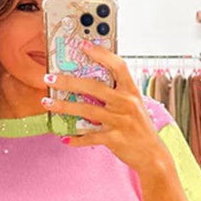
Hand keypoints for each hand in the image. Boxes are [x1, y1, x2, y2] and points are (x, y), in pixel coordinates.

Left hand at [40, 41, 168, 174]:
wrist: (152, 155)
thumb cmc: (140, 128)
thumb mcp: (134, 105)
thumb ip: (117, 93)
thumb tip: (91, 83)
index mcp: (131, 91)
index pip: (118, 65)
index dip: (101, 54)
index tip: (83, 45)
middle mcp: (126, 103)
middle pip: (94, 87)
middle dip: (68, 81)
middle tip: (49, 77)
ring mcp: (120, 121)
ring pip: (87, 110)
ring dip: (64, 106)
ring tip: (47, 103)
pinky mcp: (115, 138)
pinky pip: (91, 137)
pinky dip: (77, 138)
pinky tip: (65, 138)